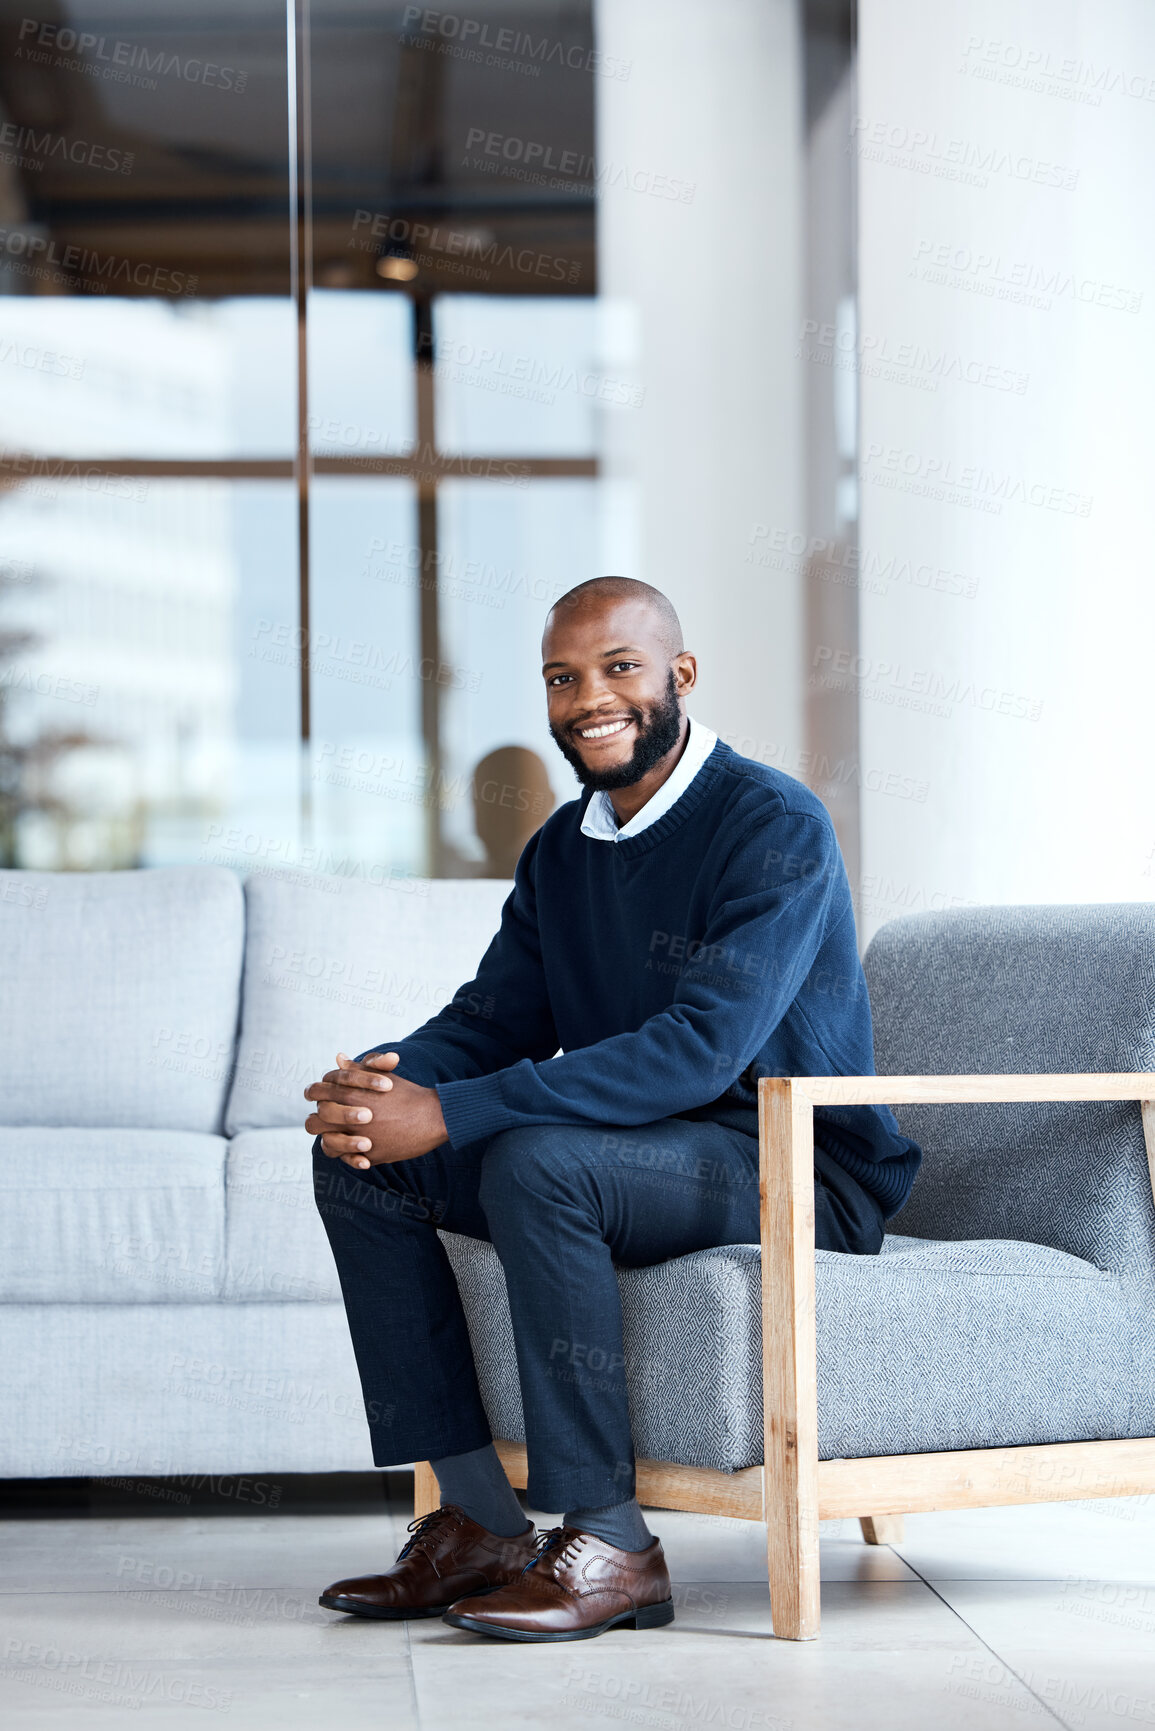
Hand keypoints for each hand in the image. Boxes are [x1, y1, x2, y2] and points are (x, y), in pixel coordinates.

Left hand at [305, 1051, 447, 1169]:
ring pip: (327, 1144)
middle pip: (316, 1121)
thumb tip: (339, 1058)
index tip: (321, 1098)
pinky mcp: (371, 1154)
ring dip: (333, 1140)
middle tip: (330, 1120)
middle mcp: (350, 1115)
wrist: (433, 1115)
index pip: (316, 1092)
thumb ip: (357, 1068)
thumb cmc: (407, 1093)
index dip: (315, 1094)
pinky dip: (352, 1158)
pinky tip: (363, 1152)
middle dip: (319, 1120)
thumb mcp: (381, 1075)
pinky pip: (349, 1160)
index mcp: (350, 1092)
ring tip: (345, 1136)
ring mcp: (360, 1137)